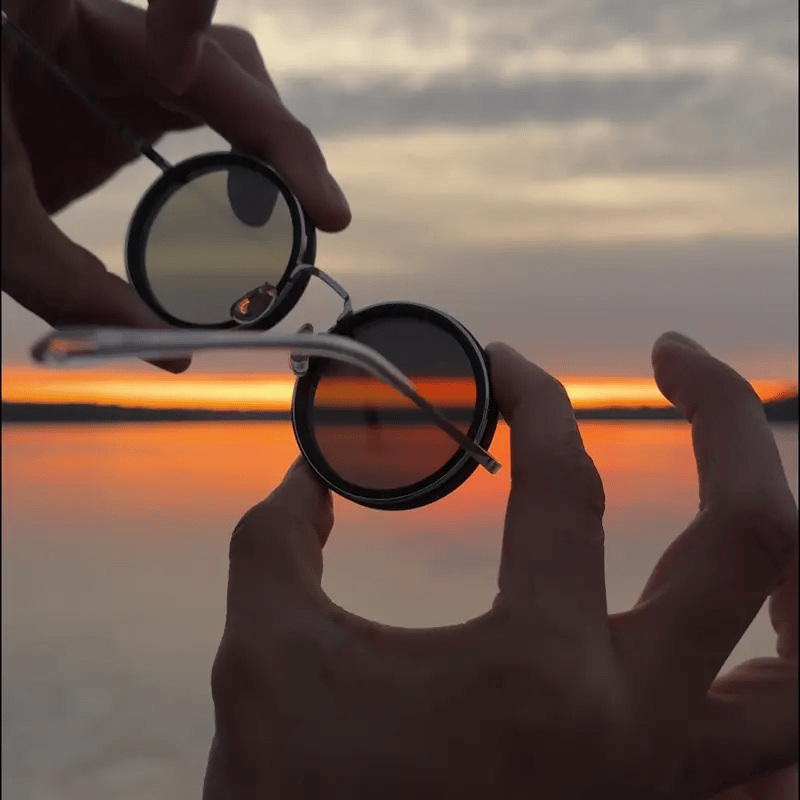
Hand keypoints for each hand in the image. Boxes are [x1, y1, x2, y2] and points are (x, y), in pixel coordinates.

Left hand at [1, 0, 349, 371]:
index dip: (243, 88)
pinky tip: (258, 197)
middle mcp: (93, 27)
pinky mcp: (108, 98)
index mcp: (57, 18)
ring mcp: (105, 62)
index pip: (189, 43)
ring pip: (222, 83)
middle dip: (280, 137)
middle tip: (322, 213)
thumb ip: (73, 287)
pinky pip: (195, 112)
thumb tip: (175, 354)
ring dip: (268, 145)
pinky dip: (236, 154)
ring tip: (303, 206)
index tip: (270, 159)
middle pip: (224, 62)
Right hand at [205, 332, 797, 798]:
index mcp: (539, 677)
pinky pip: (778, 761)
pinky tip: (750, 636)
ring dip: (797, 563)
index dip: (532, 401)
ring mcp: (671, 787)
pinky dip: (782, 685)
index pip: (565, 488)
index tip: (503, 366)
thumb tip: (312, 475)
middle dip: (726, 418)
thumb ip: (277, 542)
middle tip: (681, 357)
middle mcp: (637, 729)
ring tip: (748, 490)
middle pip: (752, 538)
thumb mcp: (265, 660)